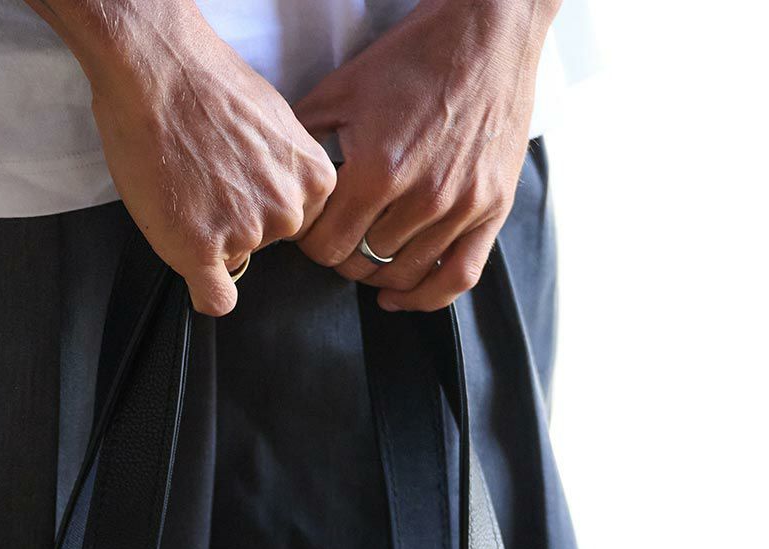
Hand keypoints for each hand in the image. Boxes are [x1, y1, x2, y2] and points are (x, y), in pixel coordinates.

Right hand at [49, 1, 336, 314]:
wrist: (159, 73)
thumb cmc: (208, 84)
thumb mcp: (274, 122)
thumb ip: (283, 168)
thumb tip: (273, 190)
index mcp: (314, 181)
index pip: (299, 225)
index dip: (266, 209)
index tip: (244, 193)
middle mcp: (287, 213)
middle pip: (266, 246)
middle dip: (239, 223)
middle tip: (208, 184)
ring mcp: (245, 235)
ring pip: (233, 262)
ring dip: (211, 238)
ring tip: (186, 188)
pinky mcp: (202, 251)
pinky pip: (214, 300)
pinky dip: (204, 290)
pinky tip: (190, 259)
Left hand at [294, 0, 559, 310]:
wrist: (486, 31)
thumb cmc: (413, 56)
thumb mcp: (342, 89)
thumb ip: (304, 139)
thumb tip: (276, 177)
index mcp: (378, 170)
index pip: (326, 247)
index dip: (309, 243)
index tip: (310, 231)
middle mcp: (422, 197)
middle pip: (361, 265)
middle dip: (340, 254)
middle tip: (338, 236)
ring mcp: (460, 207)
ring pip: (403, 275)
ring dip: (376, 273)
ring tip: (365, 254)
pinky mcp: (492, 209)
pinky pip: (458, 277)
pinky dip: (425, 297)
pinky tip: (399, 296)